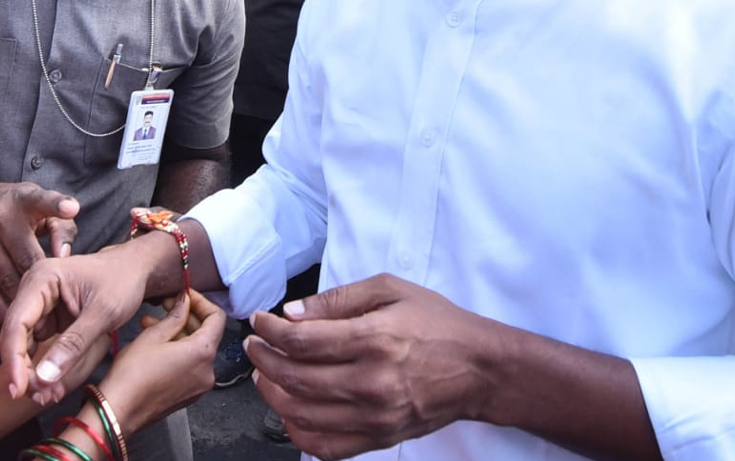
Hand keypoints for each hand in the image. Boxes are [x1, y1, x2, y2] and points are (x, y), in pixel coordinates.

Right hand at [0, 181, 79, 321]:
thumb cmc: (16, 209)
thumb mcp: (40, 205)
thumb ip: (61, 228)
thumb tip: (63, 257)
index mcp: (24, 200)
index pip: (41, 200)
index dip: (57, 205)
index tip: (71, 208)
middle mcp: (0, 218)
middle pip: (27, 258)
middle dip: (45, 286)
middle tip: (63, 313)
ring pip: (7, 280)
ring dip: (25, 303)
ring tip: (43, 325)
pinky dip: (1, 309)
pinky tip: (15, 321)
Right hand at [0, 244, 153, 402]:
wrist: (135, 270)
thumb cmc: (122, 281)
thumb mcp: (103, 312)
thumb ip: (74, 344)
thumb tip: (44, 378)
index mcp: (43, 278)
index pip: (17, 322)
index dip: (14, 359)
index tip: (18, 389)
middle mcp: (33, 289)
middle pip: (15, 337)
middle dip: (23, 370)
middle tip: (42, 397)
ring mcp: (38, 304)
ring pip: (23, 346)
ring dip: (32, 373)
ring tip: (50, 395)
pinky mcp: (46, 318)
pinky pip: (37, 347)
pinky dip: (43, 368)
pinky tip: (54, 386)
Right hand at [98, 290, 224, 435]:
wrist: (118, 410)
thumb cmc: (132, 374)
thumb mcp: (153, 336)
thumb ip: (175, 315)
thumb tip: (185, 301)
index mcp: (202, 353)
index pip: (217, 318)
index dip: (201, 302)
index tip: (185, 295)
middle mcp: (207, 371)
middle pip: (207, 333)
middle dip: (187, 316)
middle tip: (167, 305)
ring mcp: (199, 386)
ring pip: (196, 349)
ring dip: (178, 332)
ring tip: (152, 323)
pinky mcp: (188, 394)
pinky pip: (190, 365)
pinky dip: (178, 350)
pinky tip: (155, 343)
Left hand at [245, 273, 497, 460]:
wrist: (480, 369)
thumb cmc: (437, 323)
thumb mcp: (390, 289)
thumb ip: (337, 299)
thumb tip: (292, 313)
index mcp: (373, 339)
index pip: (302, 340)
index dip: (270, 330)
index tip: (259, 321)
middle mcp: (371, 382)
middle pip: (295, 378)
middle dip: (262, 359)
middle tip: (254, 345)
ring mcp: (374, 417)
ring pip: (302, 414)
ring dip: (271, 393)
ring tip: (264, 374)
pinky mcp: (379, 438)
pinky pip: (325, 446)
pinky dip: (297, 431)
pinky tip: (288, 411)